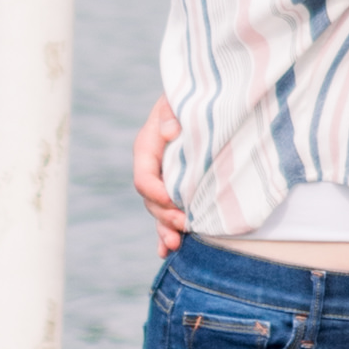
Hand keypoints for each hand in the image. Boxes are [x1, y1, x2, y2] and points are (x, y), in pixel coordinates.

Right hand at [132, 96, 183, 258]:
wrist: (204, 100)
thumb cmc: (190, 98)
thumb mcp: (179, 100)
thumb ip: (171, 113)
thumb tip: (170, 131)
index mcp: (148, 148)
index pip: (144, 177)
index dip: (156, 192)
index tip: (172, 199)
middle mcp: (153, 169)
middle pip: (151, 200)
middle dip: (165, 216)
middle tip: (184, 224)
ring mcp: (164, 181)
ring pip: (159, 212)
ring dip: (165, 230)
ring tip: (174, 246)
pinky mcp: (176, 190)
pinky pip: (168, 214)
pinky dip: (166, 233)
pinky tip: (167, 251)